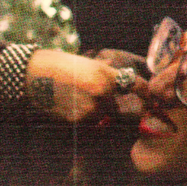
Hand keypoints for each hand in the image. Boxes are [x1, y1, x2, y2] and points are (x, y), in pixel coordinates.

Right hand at [25, 48, 148, 124]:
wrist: (34, 75)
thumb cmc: (63, 65)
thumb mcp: (91, 63)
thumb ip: (110, 74)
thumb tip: (125, 79)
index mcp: (107, 76)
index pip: (138, 86)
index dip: (147, 93)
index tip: (153, 98)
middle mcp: (102, 94)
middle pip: (125, 109)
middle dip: (126, 110)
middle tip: (125, 109)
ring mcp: (90, 110)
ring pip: (107, 117)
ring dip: (104, 113)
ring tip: (85, 101)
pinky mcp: (78, 121)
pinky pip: (92, 122)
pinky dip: (89, 117)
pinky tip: (75, 105)